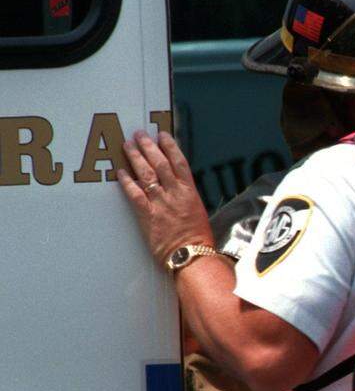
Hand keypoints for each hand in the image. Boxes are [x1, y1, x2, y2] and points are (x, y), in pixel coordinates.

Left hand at [116, 130, 213, 264]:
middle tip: (139, 135)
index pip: (179, 162)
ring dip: (136, 157)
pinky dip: (127, 181)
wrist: (191, 255)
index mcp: (190, 192)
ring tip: (128, 145)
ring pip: (147, 174)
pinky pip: (134, 194)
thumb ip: (187, 198)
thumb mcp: (198, 212)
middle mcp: (174, 193)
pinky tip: (121, 171)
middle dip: (149, 147)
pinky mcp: (148, 214)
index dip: (170, 146)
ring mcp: (160, 203)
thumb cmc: (198, 239)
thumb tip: (178, 190)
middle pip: (160, 163)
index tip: (162, 135)